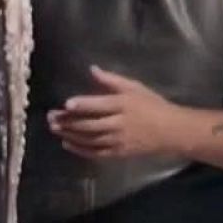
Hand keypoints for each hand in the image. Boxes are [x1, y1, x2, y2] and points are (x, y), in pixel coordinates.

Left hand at [48, 66, 184, 159]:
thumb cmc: (152, 105)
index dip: (82, 105)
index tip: (66, 104)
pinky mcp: (118, 153)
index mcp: (123, 105)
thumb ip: (112, 80)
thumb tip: (92, 69)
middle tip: (51, 117)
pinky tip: (67, 144)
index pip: (99, 105)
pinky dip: (80, 149)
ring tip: (54, 129)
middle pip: (89, 124)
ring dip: (70, 135)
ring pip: (89, 139)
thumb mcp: (135, 88)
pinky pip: (96, 153)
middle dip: (69, 121)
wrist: (171, 131)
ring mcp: (118, 141)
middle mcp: (119, 124)